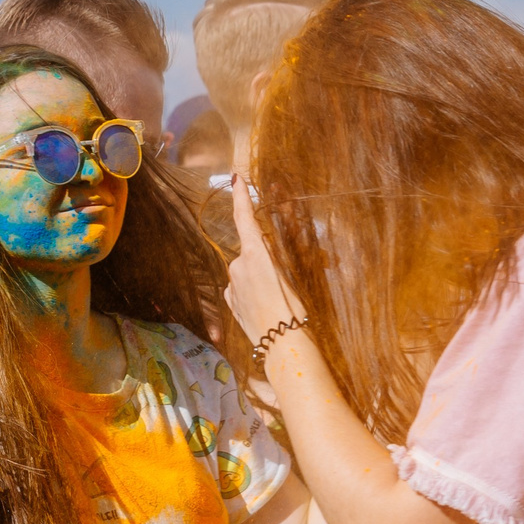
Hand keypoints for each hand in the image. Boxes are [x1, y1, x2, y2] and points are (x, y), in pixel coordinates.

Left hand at [225, 178, 304, 344]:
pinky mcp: (230, 302)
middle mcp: (238, 266)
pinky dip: (251, 293)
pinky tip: (263, 306)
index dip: (241, 197)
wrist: (282, 344)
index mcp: (255, 254)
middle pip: (250, 253)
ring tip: (276, 300)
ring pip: (245, 272)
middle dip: (263, 261)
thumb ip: (273, 259)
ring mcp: (231, 285)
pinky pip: (240, 289)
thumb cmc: (293, 310)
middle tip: (283, 282)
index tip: (236, 179)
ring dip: (258, 280)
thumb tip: (265, 252)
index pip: (245, 218)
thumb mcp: (289, 277)